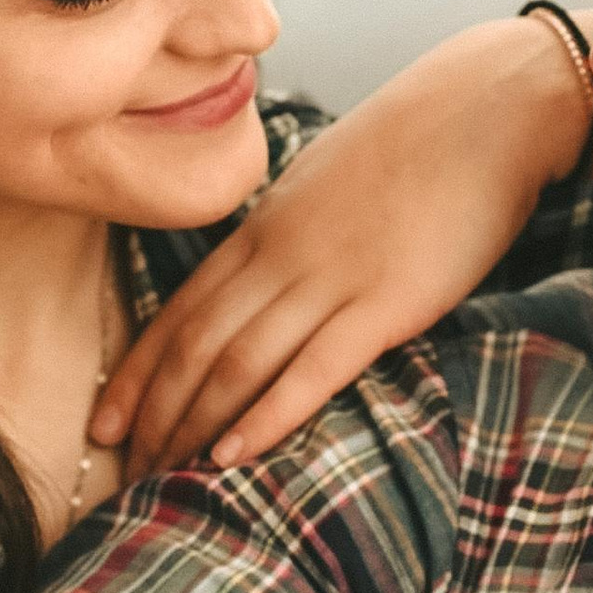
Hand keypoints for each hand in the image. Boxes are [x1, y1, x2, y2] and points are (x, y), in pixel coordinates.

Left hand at [93, 17, 592, 474]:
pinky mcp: (385, 304)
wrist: (491, 110)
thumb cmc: (423, 146)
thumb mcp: (331, 182)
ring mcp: (330, 278)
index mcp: (265, 227)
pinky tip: (231, 457)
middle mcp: (282, 254)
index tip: (101, 423)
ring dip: (194, 426)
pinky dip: (265, 416)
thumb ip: (293, 231)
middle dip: (152, 416)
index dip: (136, 373)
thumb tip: (272, 271)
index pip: (180, 311)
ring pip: (237, 362)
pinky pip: (310, 369)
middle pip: (195, 345)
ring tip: (164, 482)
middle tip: (124, 476)